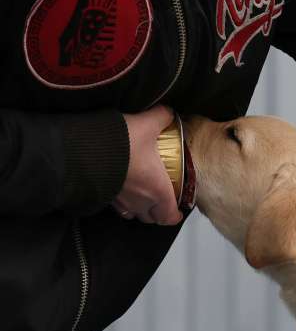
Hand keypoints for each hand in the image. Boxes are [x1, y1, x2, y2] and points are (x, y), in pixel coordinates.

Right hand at [112, 105, 181, 224]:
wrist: (83, 150)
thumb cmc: (123, 143)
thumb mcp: (147, 124)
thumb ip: (161, 118)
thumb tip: (169, 112)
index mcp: (158, 190)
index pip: (169, 216)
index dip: (175, 215)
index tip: (178, 211)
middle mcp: (140, 201)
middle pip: (151, 218)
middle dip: (157, 213)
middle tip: (161, 202)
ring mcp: (120, 201)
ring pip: (132, 214)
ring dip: (139, 209)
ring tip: (142, 198)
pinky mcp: (103, 197)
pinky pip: (115, 207)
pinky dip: (121, 203)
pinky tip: (121, 190)